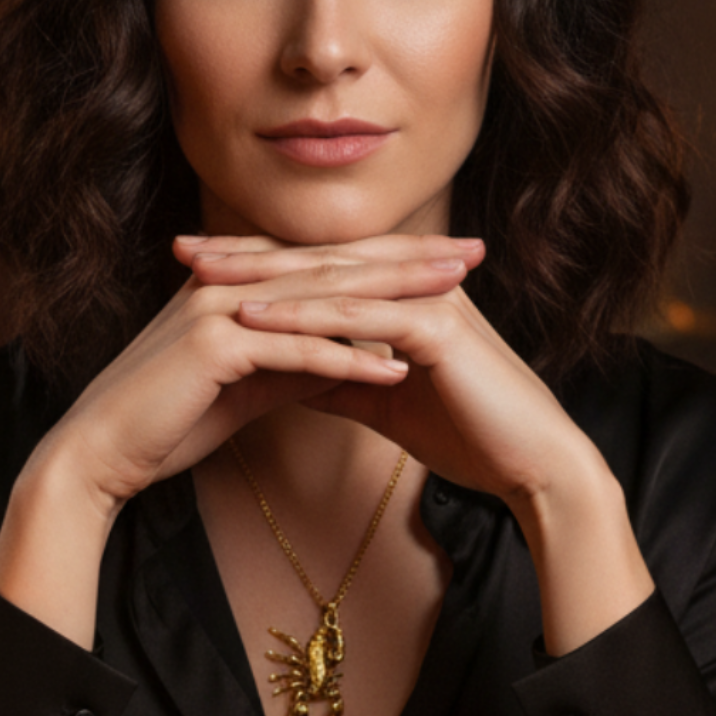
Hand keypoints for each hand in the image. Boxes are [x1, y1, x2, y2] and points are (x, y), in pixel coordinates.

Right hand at [29, 230, 478, 511]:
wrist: (98, 453)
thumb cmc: (165, 422)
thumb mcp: (242, 386)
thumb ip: (288, 363)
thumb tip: (338, 358)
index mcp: (238, 284)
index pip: (327, 265)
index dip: (390, 259)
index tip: (449, 262)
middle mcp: (231, 283)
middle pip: (336, 267)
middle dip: (410, 261)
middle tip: (474, 256)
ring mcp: (220, 309)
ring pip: (324, 299)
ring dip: (395, 299)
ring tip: (456, 299)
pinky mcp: (215, 348)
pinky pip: (297, 352)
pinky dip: (349, 360)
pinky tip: (399, 369)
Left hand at [187, 231, 574, 502]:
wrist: (533, 466)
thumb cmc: (469, 435)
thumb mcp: (383, 401)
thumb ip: (338, 378)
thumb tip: (284, 375)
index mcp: (405, 290)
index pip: (320, 268)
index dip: (259, 264)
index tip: (199, 266)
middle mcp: (416, 281)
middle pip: (316, 259)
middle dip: (246, 254)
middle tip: (182, 249)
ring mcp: (429, 297)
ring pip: (331, 279)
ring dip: (263, 277)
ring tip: (203, 278)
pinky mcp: (438, 326)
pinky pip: (357, 317)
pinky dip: (304, 317)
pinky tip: (255, 319)